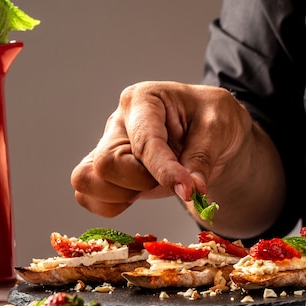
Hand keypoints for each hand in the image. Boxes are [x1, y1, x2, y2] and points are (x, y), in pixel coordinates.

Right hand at [71, 81, 285, 238]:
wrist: (211, 132)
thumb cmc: (213, 118)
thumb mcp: (219, 127)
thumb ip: (202, 158)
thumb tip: (191, 190)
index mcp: (143, 100)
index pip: (144, 142)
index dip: (165, 170)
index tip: (188, 190)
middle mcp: (119, 123)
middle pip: (105, 164)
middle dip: (140, 182)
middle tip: (169, 177)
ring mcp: (108, 147)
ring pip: (87, 180)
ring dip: (122, 195)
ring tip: (152, 183)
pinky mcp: (107, 172)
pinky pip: (88, 196)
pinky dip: (110, 205)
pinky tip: (138, 194)